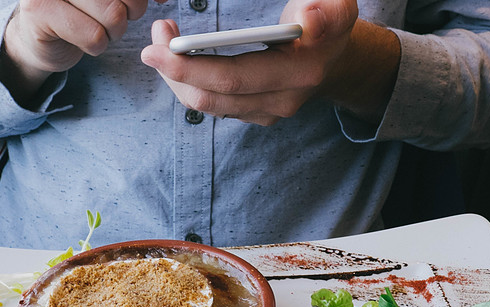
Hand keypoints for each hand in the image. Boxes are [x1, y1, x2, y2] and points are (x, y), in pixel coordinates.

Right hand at [1, 0, 162, 103]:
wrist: (39, 37)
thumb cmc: (79, 12)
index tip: (157, 1)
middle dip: (130, 11)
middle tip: (114, 16)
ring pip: (113, 15)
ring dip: (112, 31)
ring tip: (96, 27)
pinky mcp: (41, 12)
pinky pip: (94, 36)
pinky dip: (96, 45)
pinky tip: (82, 38)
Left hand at [140, 0, 399, 125]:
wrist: (337, 58)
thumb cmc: (328, 22)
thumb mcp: (339, 8)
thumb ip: (327, 14)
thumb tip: (307, 19)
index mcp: (299, 72)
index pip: (234, 78)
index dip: (193, 67)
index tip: (162, 47)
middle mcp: (281, 100)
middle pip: (211, 97)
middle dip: (174, 72)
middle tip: (150, 43)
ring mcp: (266, 112)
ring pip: (207, 104)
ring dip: (177, 76)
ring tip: (161, 41)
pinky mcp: (254, 114)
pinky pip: (212, 104)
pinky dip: (188, 81)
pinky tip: (178, 56)